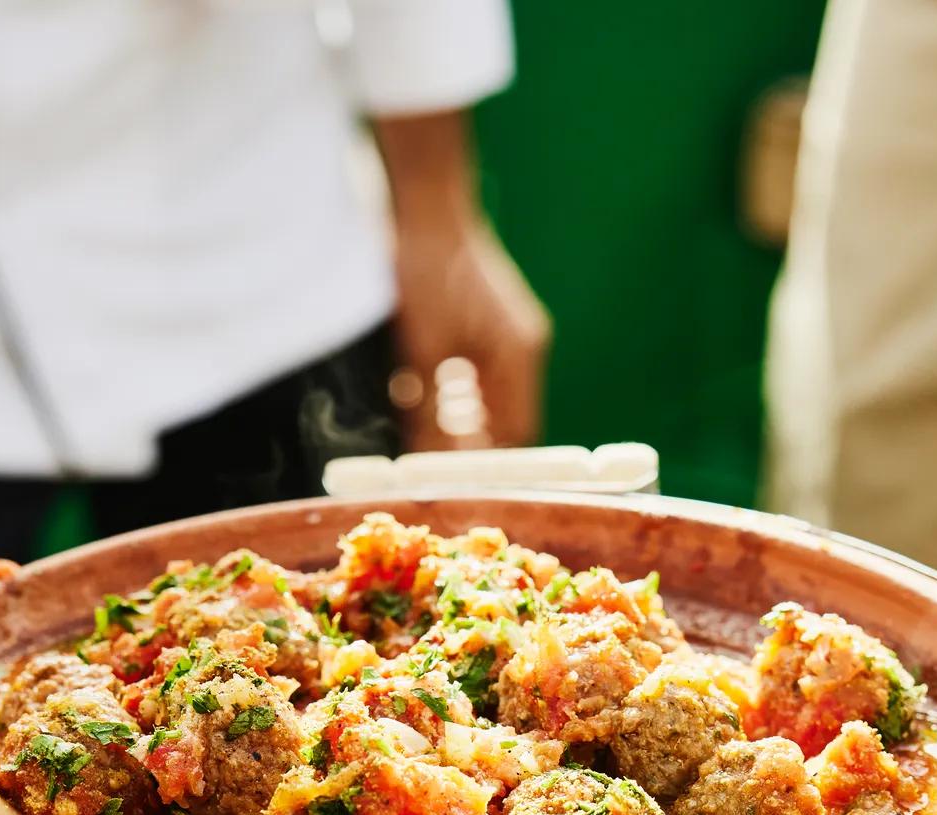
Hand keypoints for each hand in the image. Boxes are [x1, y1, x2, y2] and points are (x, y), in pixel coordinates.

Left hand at [376, 113, 550, 450]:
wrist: (423, 202)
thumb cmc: (425, 268)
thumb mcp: (420, 349)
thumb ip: (428, 410)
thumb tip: (426, 465)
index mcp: (518, 355)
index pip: (518, 434)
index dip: (490, 468)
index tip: (457, 490)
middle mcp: (521, 346)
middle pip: (503, 418)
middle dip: (467, 447)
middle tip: (430, 471)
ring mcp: (505, 331)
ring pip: (483, 398)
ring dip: (453, 421)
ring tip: (417, 435)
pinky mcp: (484, 320)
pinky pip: (472, 373)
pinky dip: (447, 393)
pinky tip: (416, 397)